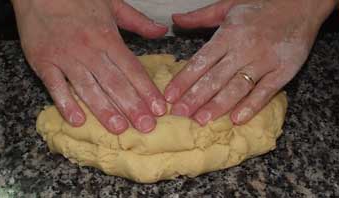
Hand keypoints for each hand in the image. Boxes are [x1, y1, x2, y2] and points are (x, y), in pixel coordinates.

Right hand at [12, 0, 167, 133]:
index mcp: (108, 38)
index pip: (132, 69)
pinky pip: (56, 86)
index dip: (146, 90)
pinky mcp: (44, 63)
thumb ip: (138, 21)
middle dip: (132, 107)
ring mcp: (66, 58)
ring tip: (119, 129)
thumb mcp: (113, 4)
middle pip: (115, 83)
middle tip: (145, 127)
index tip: (158, 109)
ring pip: (89, 88)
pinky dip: (65, 104)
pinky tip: (77, 121)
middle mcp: (90, 50)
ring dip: (105, 110)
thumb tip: (162, 31)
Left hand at [165, 0, 334, 124]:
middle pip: (215, 78)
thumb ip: (200, 16)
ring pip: (237, 87)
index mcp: (228, 34)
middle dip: (195, 98)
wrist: (301, 3)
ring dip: (218, 105)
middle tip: (179, 114)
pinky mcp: (284, 71)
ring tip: (201, 120)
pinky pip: (266, 92)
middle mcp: (244, 49)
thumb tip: (175, 20)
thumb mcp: (228, 5)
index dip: (183, 80)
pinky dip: (252, 106)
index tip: (170, 96)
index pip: (200, 61)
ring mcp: (264, 61)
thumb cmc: (261, 4)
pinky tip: (237, 119)